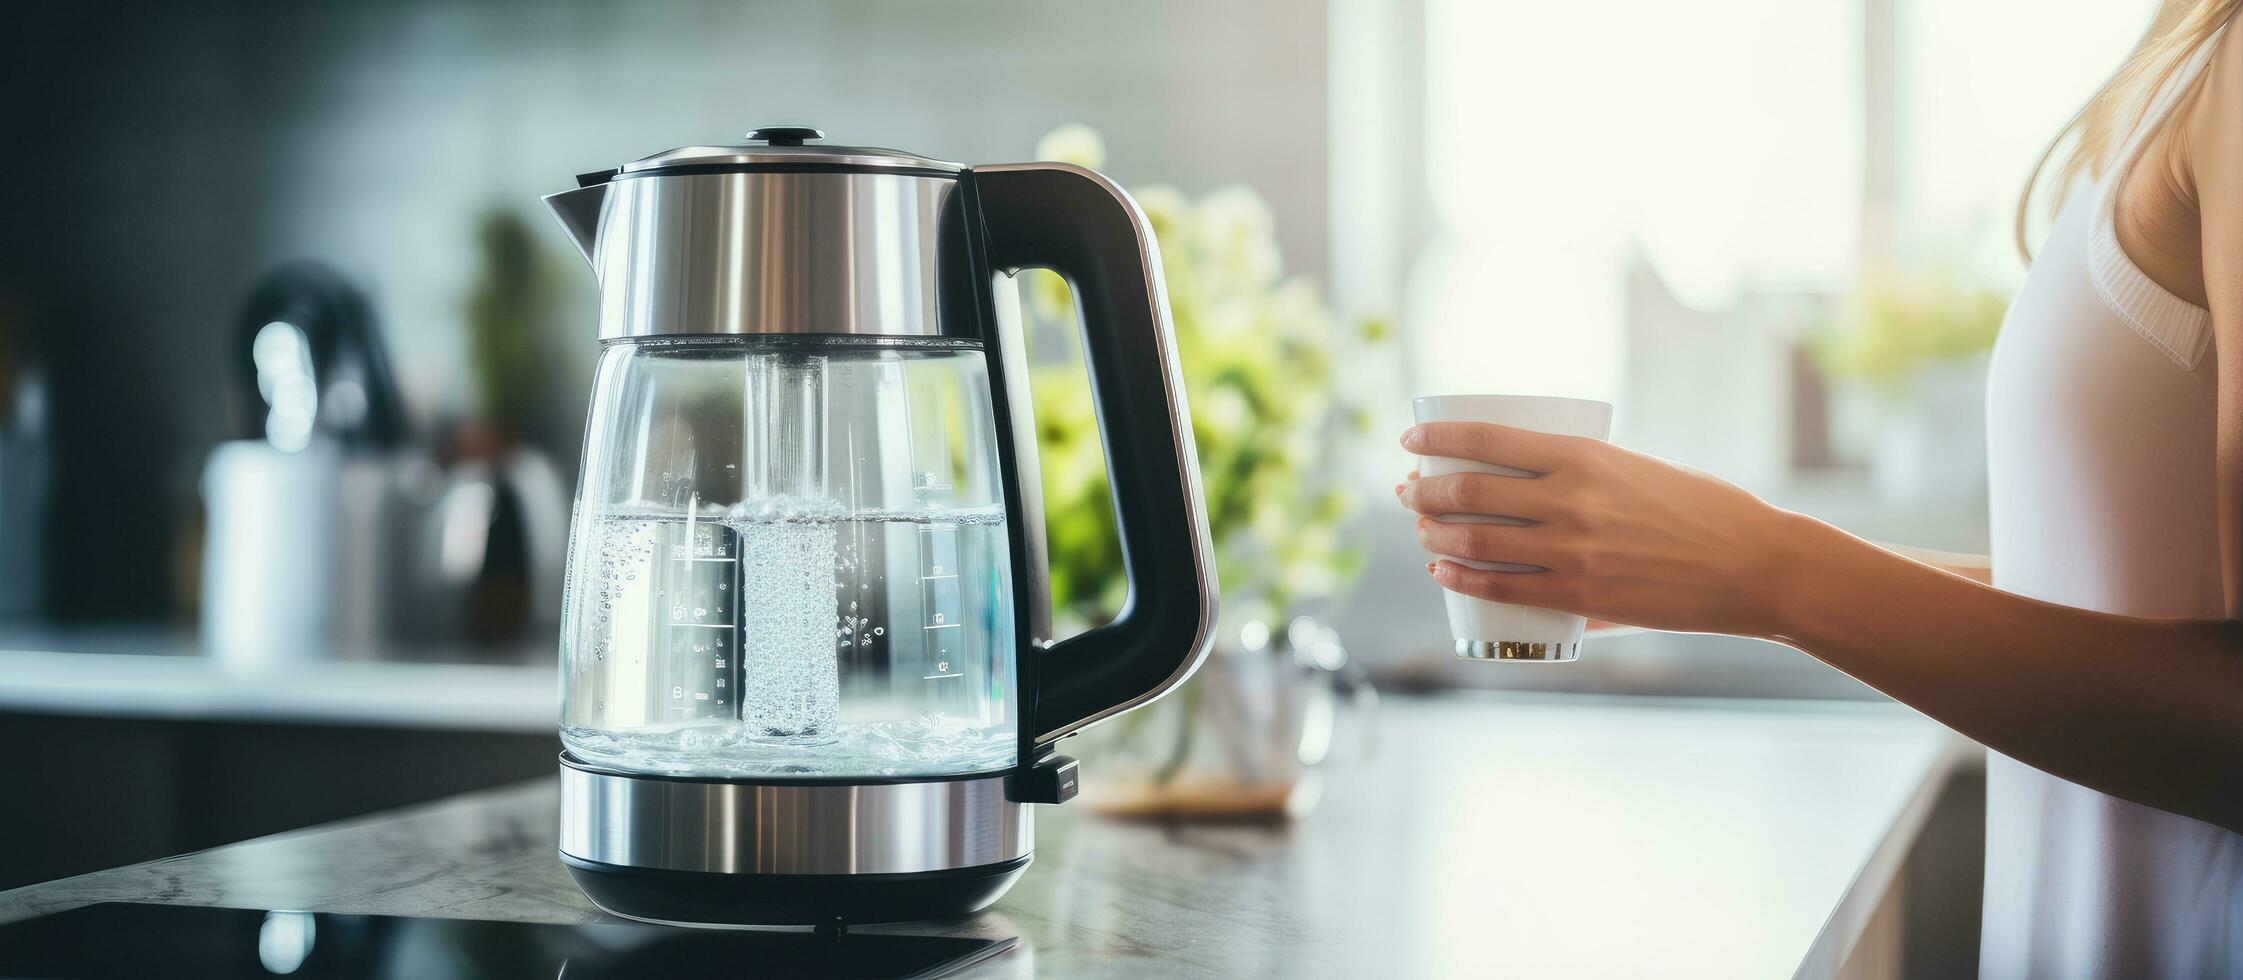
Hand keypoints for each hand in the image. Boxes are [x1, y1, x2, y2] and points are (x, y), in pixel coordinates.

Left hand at [1396, 421, 1813, 637]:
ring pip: (1477, 540)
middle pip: (1470, 491)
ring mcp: (1572, 550)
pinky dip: (1461, 578)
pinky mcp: (1581, 596)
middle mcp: (1570, 498)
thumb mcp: (1639, 473)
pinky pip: (1502, 590)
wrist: (1754, 565)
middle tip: (1408, 492)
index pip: (1488, 437)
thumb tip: (1543, 503)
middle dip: (1425, 491)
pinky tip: (1441, 571)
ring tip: (1420, 530)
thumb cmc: (1705, 512)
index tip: (1410, 442)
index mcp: (1585, 454)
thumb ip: (1588, 486)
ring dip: (1433, 533)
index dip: (1439, 439)